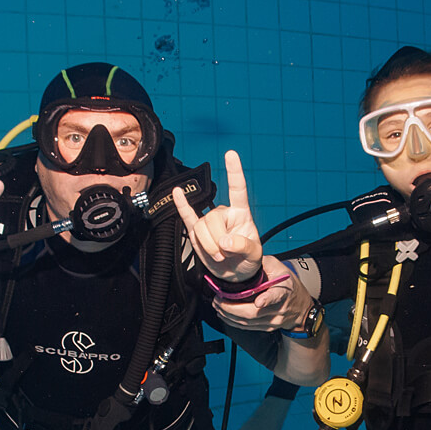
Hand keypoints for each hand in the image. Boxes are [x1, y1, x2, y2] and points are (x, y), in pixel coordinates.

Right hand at [173, 150, 261, 282]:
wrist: (235, 275)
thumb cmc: (248, 261)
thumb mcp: (254, 255)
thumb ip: (243, 246)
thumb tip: (225, 241)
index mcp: (241, 214)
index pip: (238, 190)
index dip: (234, 172)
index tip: (231, 154)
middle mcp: (224, 214)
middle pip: (212, 219)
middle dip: (216, 241)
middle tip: (225, 256)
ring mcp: (209, 222)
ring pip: (200, 228)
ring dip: (208, 246)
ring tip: (219, 257)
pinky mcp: (197, 232)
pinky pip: (187, 217)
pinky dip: (181, 205)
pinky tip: (176, 193)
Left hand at [211, 255, 314, 331]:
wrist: (301, 308)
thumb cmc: (288, 285)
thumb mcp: (280, 268)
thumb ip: (263, 264)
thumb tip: (244, 257)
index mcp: (283, 291)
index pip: (276, 297)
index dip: (267, 300)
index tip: (259, 302)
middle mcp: (278, 309)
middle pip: (253, 313)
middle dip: (231, 308)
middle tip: (218, 300)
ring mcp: (272, 321)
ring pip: (247, 322)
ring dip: (228, 315)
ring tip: (217, 305)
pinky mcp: (266, 328)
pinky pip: (246, 327)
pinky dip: (233, 321)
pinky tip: (224, 314)